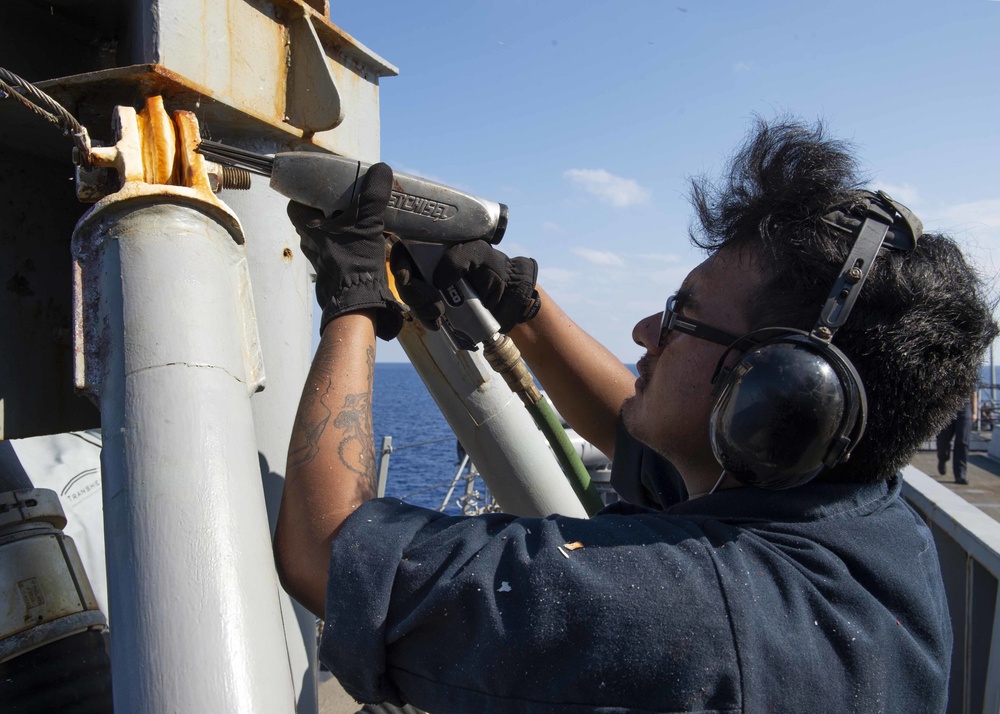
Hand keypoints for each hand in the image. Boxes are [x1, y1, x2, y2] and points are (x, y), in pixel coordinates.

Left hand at [287, 163, 402, 339]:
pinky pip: (334, 247)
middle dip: (329, 206)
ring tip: (359, 218)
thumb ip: (373, 195)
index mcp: (305, 223)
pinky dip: (345, 241)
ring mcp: (317, 255)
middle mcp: (306, 238)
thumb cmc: (353, 260)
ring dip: (338, 225)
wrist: (355, 300)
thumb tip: (381, 169)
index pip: (298, 197)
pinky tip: (362, 240)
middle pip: (313, 213)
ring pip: (323, 232)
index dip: (311, 189)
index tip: (329, 184)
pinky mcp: (329, 269)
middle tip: (349, 199)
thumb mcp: (367, 221)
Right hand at [389, 240, 539, 334]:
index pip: (405, 250)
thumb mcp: (480, 254)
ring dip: (420, 309)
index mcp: (435, 248)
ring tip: (439, 315)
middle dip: (413, 293)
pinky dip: (427, 320)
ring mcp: (431, 289)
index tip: (405, 277)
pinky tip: (438, 324)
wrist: (509, 297)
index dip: (399, 263)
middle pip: (404, 278)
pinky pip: (423, 314)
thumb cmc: (495, 269)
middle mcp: (428, 267)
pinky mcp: (437, 307)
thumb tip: (436, 281)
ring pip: (411, 298)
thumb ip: (458, 259)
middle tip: (433, 303)